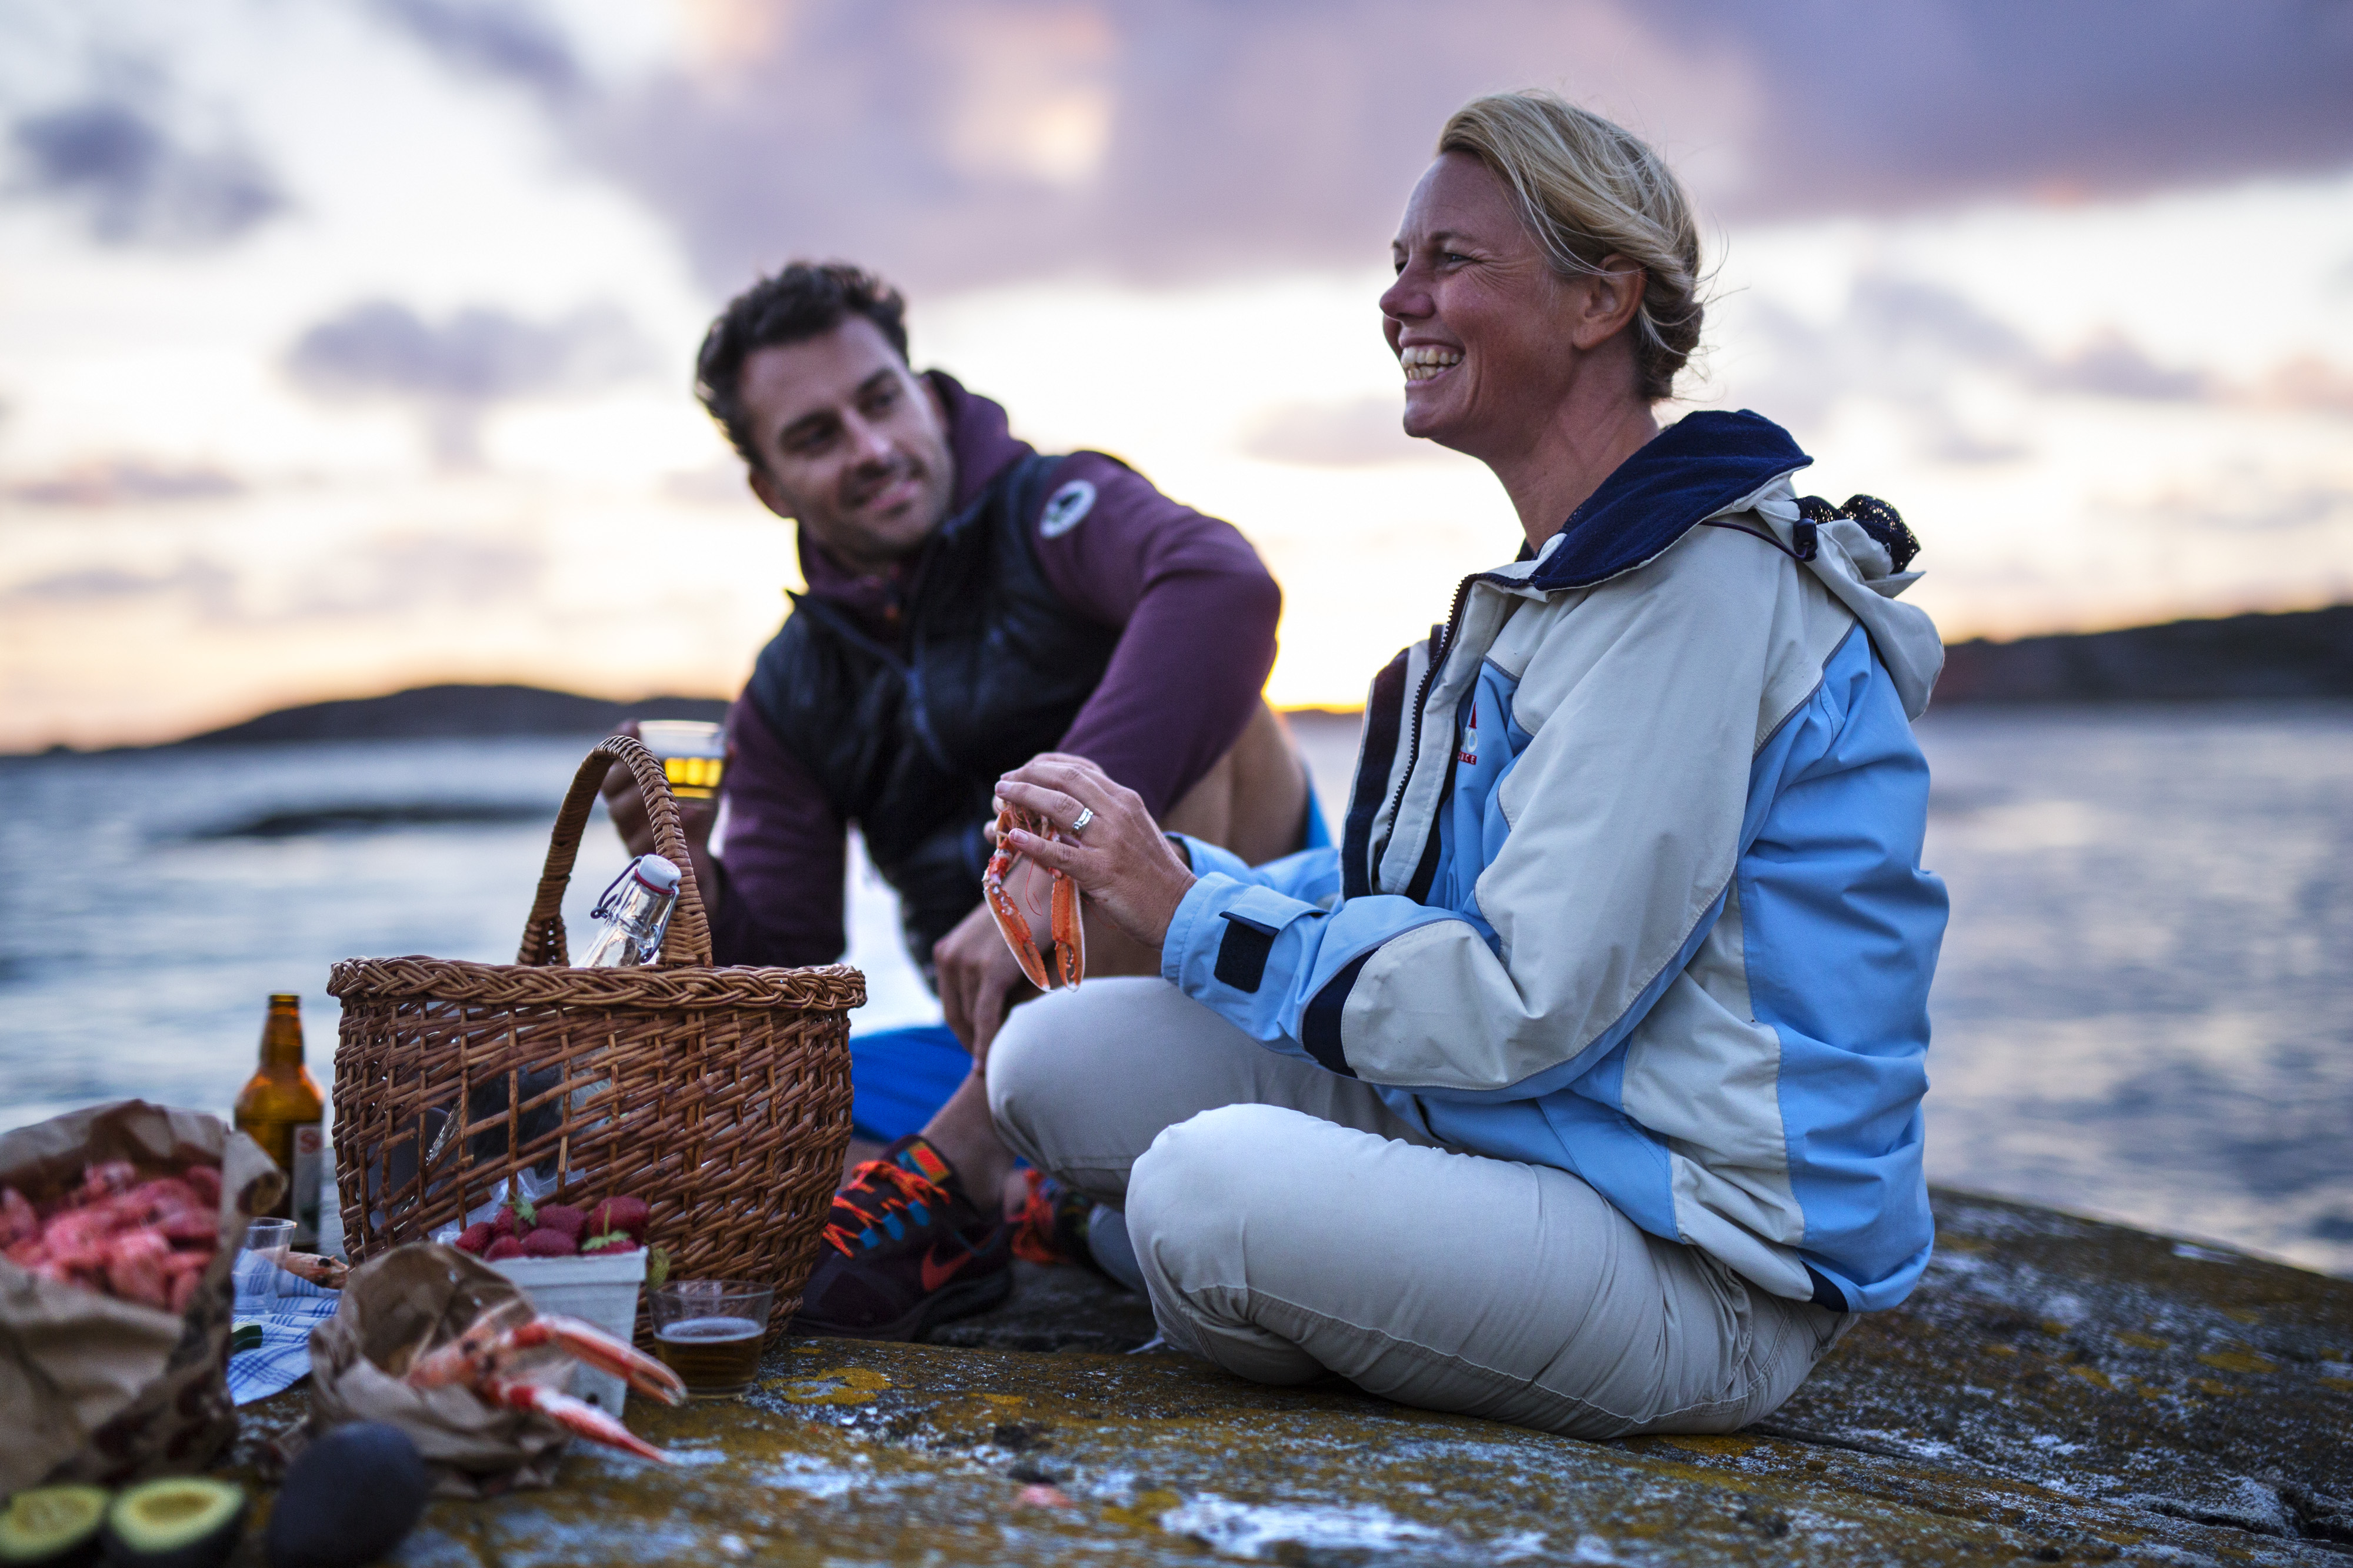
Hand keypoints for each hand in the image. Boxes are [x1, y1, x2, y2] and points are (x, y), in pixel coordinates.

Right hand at [601, 720, 719, 889]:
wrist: (695, 857)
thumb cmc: (691, 815)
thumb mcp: (703, 790)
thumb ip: (714, 769)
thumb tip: (731, 747)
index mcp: (629, 785)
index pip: (612, 759)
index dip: (620, 742)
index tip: (633, 726)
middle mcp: (622, 806)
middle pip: (610, 784)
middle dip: (630, 769)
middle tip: (653, 760)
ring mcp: (627, 830)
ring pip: (621, 811)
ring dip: (645, 797)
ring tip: (669, 791)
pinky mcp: (637, 853)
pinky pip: (642, 838)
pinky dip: (664, 825)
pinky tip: (687, 815)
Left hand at [933, 902, 1034, 1064]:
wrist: (1046, 881)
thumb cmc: (1028, 915)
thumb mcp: (999, 946)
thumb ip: (990, 977)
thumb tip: (995, 1018)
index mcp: (946, 952)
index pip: (951, 1005)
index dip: (963, 1032)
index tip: (976, 1051)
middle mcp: (949, 957)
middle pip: (959, 1015)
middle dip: (973, 1040)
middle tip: (988, 1062)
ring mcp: (968, 963)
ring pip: (976, 1018)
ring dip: (991, 1036)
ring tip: (1006, 1051)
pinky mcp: (991, 970)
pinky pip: (987, 1017)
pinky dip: (987, 1042)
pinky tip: (988, 1062)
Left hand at [994, 753, 1196, 952]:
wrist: (1181, 908)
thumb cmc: (1153, 876)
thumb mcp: (1132, 834)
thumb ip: (1104, 819)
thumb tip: (1062, 817)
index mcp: (1125, 800)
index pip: (1078, 770)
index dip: (1044, 768)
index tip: (1022, 772)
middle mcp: (1119, 812)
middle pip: (1066, 780)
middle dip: (1029, 776)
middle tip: (1004, 781)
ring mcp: (1111, 841)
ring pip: (1060, 808)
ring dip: (1025, 798)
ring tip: (1000, 797)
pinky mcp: (1103, 871)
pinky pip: (1061, 853)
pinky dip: (1033, 844)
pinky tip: (1013, 839)